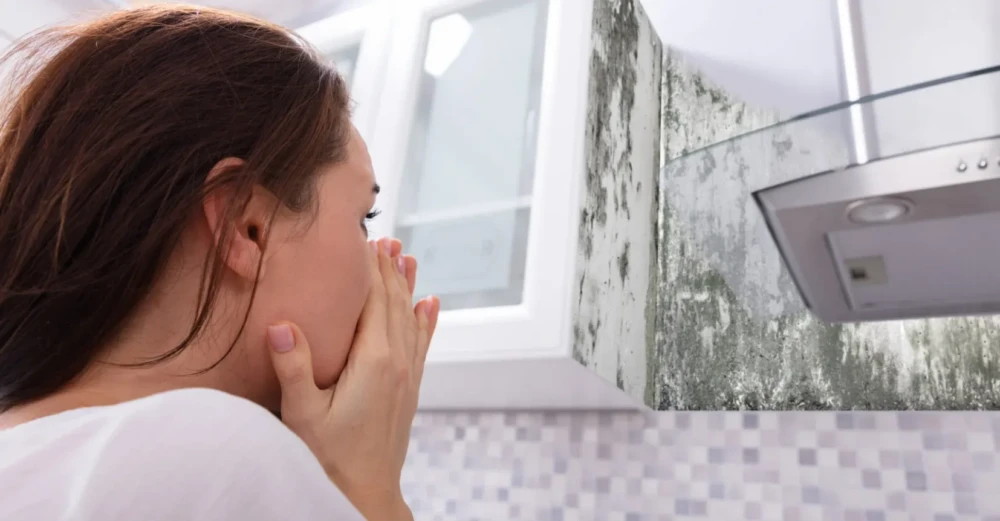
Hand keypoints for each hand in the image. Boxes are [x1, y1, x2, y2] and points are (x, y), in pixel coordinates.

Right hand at [266, 237, 439, 520]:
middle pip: (395, 303)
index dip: (370, 269)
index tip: (366, 239)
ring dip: (408, 286)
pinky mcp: (409, 390)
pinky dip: (425, 319)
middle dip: (390, 269)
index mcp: (373, 361)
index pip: (374, 302)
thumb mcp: (303, 415)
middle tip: (386, 238)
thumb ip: (294, 368)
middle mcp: (397, 362)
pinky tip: (430, 304)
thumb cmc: (328, 459)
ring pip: (410, 318)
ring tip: (408, 257)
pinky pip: (421, 343)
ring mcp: (407, 376)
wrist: (365, 495)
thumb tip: (280, 324)